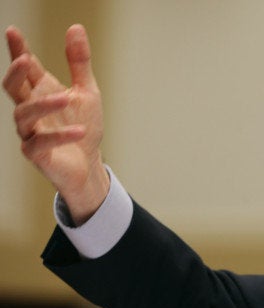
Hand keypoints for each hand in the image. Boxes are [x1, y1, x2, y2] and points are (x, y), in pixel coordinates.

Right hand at [3, 25, 108, 224]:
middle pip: (13, 89)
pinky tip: (79, 130)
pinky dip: (60, 135)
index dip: (18, 50)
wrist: (89, 162)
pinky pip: (41, 143)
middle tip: (25, 61)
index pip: (25, 68)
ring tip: (66, 99)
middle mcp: (31, 109)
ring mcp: (30, 132)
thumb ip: (79, 62)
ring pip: (24, 115)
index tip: (13, 31)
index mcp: (40, 91)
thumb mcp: (86, 91)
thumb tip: (75, 27)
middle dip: (15, 74)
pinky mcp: (36, 154)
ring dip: (44, 105)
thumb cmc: (83, 125)